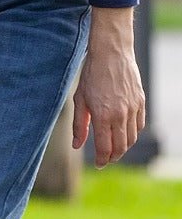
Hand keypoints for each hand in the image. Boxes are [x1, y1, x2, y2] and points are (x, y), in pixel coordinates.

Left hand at [72, 8, 144, 165]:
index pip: (105, 147)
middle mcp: (121, 115)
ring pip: (132, 137)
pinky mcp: (141, 102)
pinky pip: (140, 125)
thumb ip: (79, 125)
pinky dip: (133, 134)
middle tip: (105, 160)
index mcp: (103, 116)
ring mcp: (133, 108)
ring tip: (114, 149)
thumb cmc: (91, 76)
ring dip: (124, 147)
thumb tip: (77, 146)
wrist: (111, 54)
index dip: (102, 159)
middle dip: (113, 157)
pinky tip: (124, 134)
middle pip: (121, 146)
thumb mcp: (79, 101)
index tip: (98, 164)